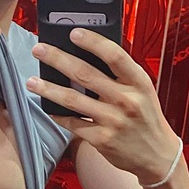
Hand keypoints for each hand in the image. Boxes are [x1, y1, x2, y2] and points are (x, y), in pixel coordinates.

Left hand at [27, 28, 179, 184]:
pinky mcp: (101, 139)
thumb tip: (88, 54)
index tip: (73, 32)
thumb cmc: (145, 118)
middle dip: (58, 59)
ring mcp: (112, 121)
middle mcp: (126, 100)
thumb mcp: (142, 91)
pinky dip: (57, 115)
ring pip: (73, 100)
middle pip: (85, 74)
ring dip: (48, 89)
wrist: (156, 156)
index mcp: (138, 82)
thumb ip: (121, 75)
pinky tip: (46, 106)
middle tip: (39, 50)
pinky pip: (72, 123)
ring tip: (31, 81)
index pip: (114, 55)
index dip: (93, 42)